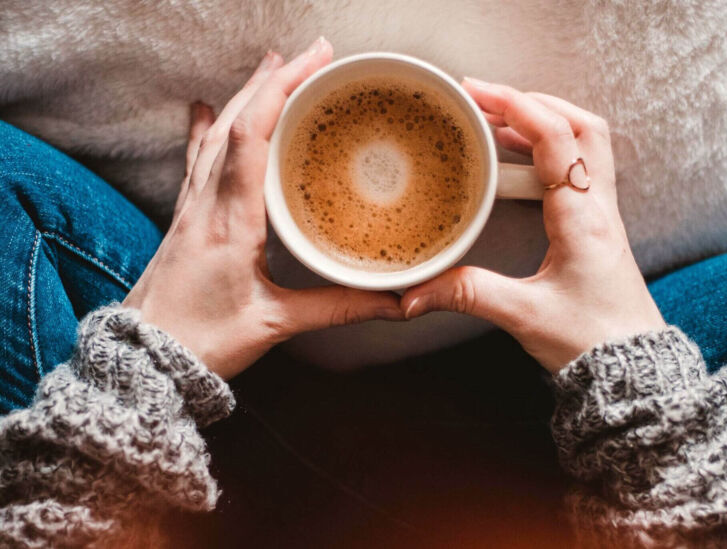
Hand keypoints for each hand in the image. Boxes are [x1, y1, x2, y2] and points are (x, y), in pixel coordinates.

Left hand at [124, 38, 402, 379]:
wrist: (144, 360)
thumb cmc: (203, 341)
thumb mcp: (276, 324)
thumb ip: (337, 308)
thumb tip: (391, 301)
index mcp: (230, 221)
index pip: (253, 136)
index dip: (283, 91)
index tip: (316, 62)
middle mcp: (205, 204)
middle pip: (234, 122)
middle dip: (273, 82)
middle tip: (309, 55)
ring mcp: (190, 208)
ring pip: (215, 135)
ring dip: (244, 97)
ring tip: (271, 67)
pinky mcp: (185, 219)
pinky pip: (195, 160)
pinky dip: (205, 129)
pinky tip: (201, 110)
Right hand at [401, 78, 665, 372]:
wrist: (632, 368)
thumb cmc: (593, 341)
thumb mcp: (525, 316)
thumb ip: (469, 295)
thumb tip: (417, 291)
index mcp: (583, 219)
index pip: (557, 138)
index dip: (517, 107)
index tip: (479, 94)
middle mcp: (599, 207)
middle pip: (581, 125)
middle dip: (533, 102)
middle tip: (487, 101)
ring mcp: (601, 214)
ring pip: (584, 143)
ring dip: (542, 123)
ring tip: (496, 123)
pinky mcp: (594, 227)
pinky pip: (577, 169)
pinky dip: (546, 151)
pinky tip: (518, 164)